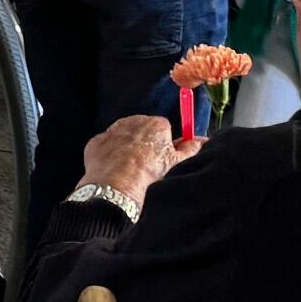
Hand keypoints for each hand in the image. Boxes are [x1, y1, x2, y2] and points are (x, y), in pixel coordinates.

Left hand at [78, 114, 197, 204]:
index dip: (164, 144)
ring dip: (127, 148)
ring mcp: (114, 129)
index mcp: (156, 122)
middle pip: (143, 130)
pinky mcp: (98, 141)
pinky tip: (115, 168)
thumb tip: (201, 141)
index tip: (162, 156)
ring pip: (124, 137)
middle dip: (146, 143)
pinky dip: (110, 154)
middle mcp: (134, 120)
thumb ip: (190, 148)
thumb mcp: (176, 161)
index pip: (164, 128)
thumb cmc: (148, 170)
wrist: (117, 181)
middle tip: (148, 164)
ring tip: (132, 168)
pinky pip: (107, 146)